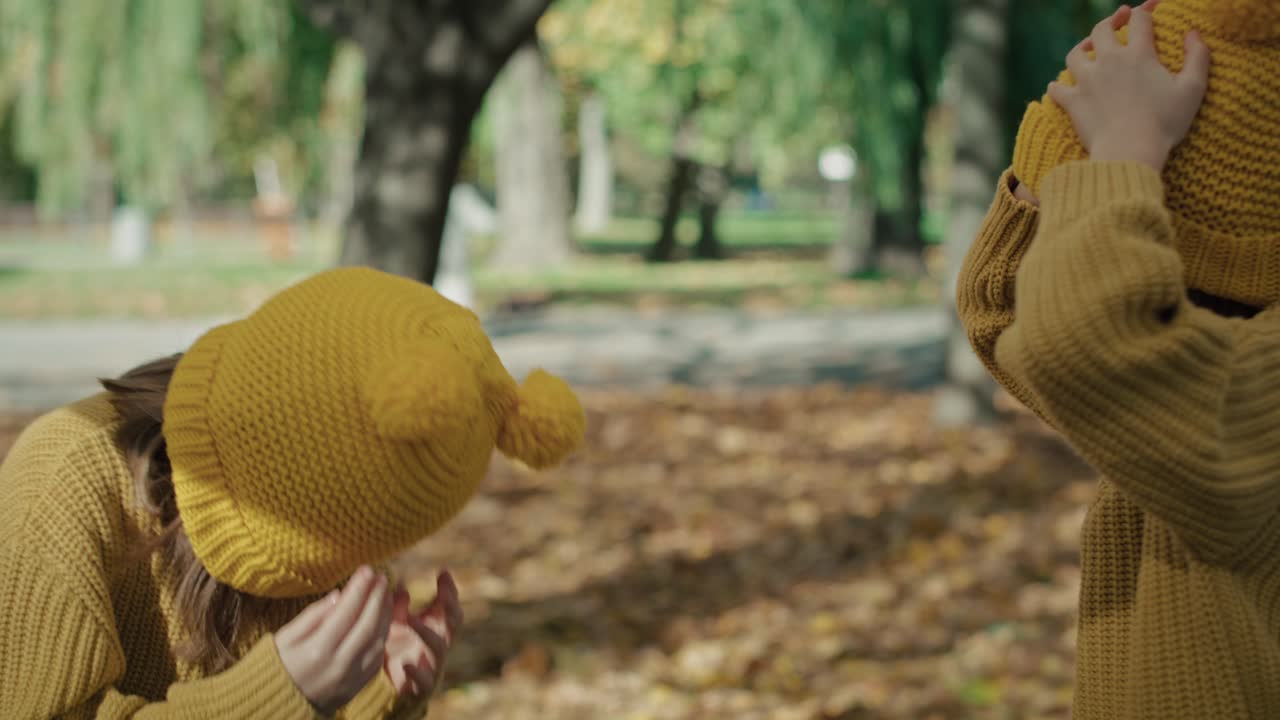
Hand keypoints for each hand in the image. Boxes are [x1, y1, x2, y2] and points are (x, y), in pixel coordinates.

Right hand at [276, 566, 393, 715]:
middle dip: (377, 598)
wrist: (276, 706)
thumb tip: (339, 596)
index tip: (367, 569)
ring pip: (377, 642)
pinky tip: (383, 621)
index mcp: (317, 650)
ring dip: (386, 616)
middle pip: (367, 625)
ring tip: (386, 595)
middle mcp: (338, 665)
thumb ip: (313, 616)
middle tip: (382, 577)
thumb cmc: (277, 665)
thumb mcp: (284, 637)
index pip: (346, 612)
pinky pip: (376, 659)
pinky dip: (382, 637)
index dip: (359, 588)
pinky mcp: (356, 687)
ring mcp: (350, 678)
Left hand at [383, 571, 463, 698]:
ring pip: (438, 647)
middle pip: (453, 624)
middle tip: (444, 595)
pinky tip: (407, 664)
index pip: (450, 606)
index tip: (443, 572)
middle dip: (451, 608)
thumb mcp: (396, 622)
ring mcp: (433, 663)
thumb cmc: (398, 646)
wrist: (389, 684)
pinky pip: (425, 680)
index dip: (450, 590)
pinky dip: (417, 673)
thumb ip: (398, 604)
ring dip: (426, 632)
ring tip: (410, 620)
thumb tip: (398, 581)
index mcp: (436, 626)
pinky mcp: (422, 685)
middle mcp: (439, 642)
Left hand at [1048, 3, 1210, 172]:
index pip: (1140, 21)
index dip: (1145, 11)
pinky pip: (1057, 89)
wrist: (1130, 151)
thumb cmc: (1165, 123)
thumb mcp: (1193, 89)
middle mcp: (1109, 62)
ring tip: (1088, 48)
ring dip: (1081, 48)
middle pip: (1102, 30)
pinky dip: (1057, 86)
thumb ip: (1197, 57)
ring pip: (1075, 54)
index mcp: (1139, 54)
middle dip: (1111, 21)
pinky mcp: (1073, 102)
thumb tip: (1194, 33)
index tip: (1149, 9)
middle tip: (1119, 19)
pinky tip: (1059, 86)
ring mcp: (1087, 81)